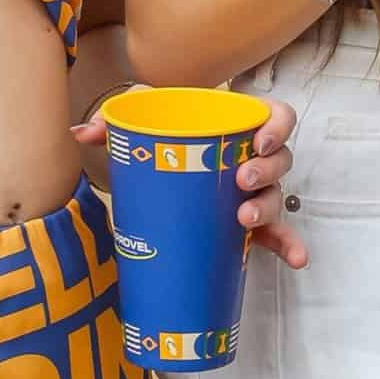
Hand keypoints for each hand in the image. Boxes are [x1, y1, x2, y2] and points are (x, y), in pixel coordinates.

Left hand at [73, 100, 306, 272]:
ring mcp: (254, 194)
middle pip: (280, 160)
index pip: (277, 117)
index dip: (277, 127)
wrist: (164, 169)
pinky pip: (276, 236)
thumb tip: (82, 132)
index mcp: (238, 127)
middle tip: (240, 181)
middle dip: (265, 171)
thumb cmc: (165, 138)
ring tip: (244, 219)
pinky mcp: (249, 226)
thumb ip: (116, 120)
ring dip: (268, 209)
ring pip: (276, 198)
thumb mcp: (145, 121)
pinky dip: (289, 246)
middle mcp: (254, 159)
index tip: (258, 140)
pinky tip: (297, 260)